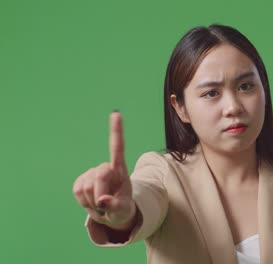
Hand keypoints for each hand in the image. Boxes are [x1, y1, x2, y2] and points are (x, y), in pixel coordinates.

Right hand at [73, 111, 135, 229]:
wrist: (112, 214)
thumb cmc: (122, 210)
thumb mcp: (124, 211)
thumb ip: (116, 206)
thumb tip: (102, 201)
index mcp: (121, 170)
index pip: (118, 147)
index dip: (116, 130)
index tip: (116, 113)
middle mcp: (106, 167)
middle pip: (99, 175)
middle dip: (101, 194)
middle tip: (106, 205)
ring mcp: (91, 173)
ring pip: (86, 186)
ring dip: (93, 201)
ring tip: (101, 204)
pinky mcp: (80, 181)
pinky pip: (77, 191)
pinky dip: (84, 202)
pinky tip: (91, 202)